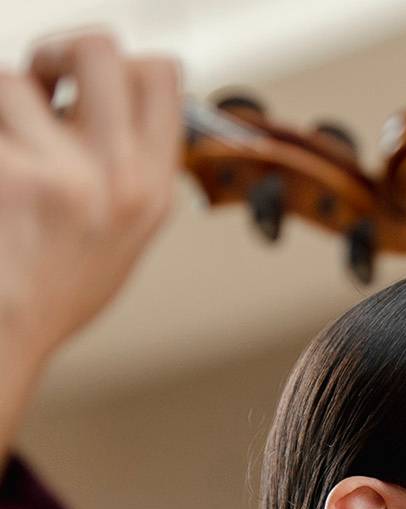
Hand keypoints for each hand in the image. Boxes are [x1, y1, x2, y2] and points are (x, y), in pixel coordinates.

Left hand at [0, 33, 179, 376]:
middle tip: (43, 79)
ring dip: (3, 110)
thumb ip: (129, 168)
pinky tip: (0, 178)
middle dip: (60, 52)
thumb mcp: (125, 236)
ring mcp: (60, 173)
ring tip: (8, 156)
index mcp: (151, 191)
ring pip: (15, 81)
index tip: (93, 82)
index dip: (123, 61)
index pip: (160, 77)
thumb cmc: (55, 290)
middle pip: (97, 48)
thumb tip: (118, 95)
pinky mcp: (6, 170)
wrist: (5, 334)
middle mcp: (117, 178)